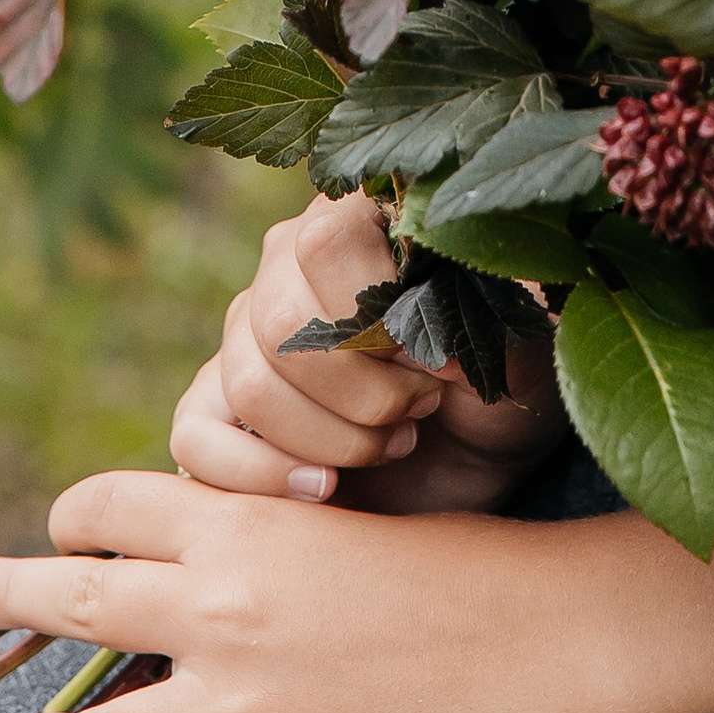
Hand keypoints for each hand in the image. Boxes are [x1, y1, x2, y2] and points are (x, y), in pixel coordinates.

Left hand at [0, 469, 644, 712]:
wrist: (556, 640)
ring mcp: (247, 708)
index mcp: (246, 523)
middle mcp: (226, 607)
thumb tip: (167, 578)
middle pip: (66, 603)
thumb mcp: (341, 527)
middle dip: (4, 595)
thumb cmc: (461, 570)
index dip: (70, 523)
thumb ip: (251, 545)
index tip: (61, 539)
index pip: (100, 507)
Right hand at [170, 197, 567, 515]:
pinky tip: (326, 491)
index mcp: (357, 221)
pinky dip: (259, 475)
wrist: (481, 458)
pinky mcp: (220, 408)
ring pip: (248, 383)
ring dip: (331, 439)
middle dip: (362, 392)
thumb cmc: (507, 384)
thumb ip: (480, 323)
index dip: (378, 318)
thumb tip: (425, 346)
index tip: (438, 367)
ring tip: (395, 445)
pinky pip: (193, 436)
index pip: (326, 243)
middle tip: (420, 413)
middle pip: (278, 320)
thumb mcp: (520, 347)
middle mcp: (285, 266)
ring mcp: (243, 337)